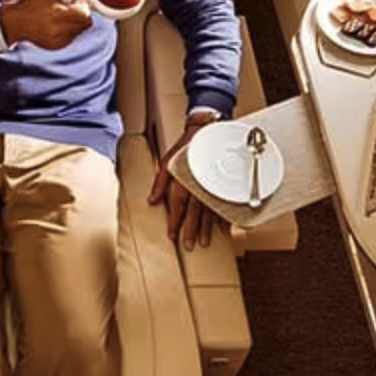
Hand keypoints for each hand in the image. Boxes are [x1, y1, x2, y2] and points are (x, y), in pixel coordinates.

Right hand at [0, 0, 92, 49]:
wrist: (17, 21)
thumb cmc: (35, 3)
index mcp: (57, 15)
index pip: (85, 14)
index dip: (82, 6)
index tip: (73, 1)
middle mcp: (58, 31)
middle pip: (85, 24)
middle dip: (80, 14)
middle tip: (67, 8)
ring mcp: (58, 41)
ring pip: (80, 30)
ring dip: (74, 22)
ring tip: (59, 16)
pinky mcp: (57, 46)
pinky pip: (72, 37)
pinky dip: (68, 29)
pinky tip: (56, 24)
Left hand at [149, 113, 228, 250]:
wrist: (207, 130)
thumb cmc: (185, 146)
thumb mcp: (167, 161)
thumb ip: (160, 182)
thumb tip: (151, 200)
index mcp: (184, 180)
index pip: (178, 206)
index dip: (175, 222)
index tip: (172, 236)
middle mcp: (199, 185)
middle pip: (195, 213)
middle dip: (191, 230)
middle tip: (190, 246)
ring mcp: (213, 185)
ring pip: (210, 211)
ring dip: (207, 228)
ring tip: (204, 241)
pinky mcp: (223, 182)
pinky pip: (224, 203)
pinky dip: (223, 216)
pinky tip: (222, 228)